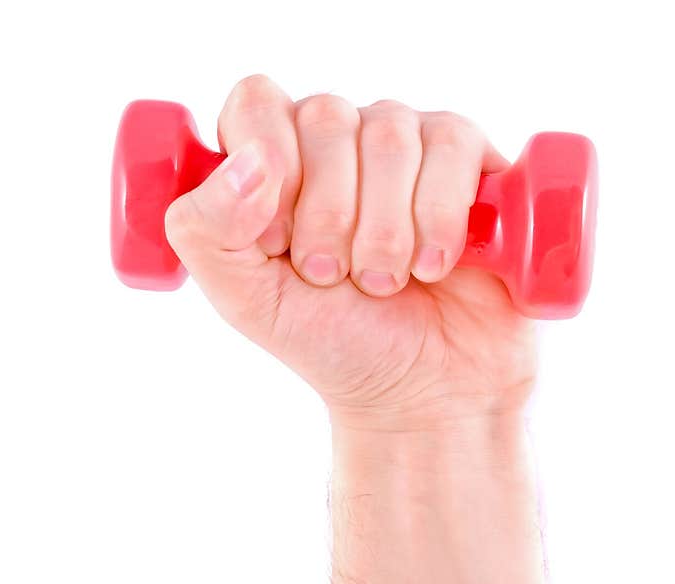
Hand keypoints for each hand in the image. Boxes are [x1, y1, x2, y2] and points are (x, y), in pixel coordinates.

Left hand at [164, 75, 535, 429]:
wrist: (422, 388)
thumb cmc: (332, 341)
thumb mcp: (244, 299)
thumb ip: (207, 230)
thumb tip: (246, 162)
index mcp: (275, 161)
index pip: (257, 104)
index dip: (269, 172)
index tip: (278, 245)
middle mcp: (339, 139)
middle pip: (325, 118)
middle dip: (328, 218)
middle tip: (333, 277)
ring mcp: (405, 141)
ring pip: (389, 136)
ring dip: (383, 234)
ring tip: (384, 282)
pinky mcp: (468, 158)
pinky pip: (452, 147)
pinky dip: (438, 221)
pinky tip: (432, 267)